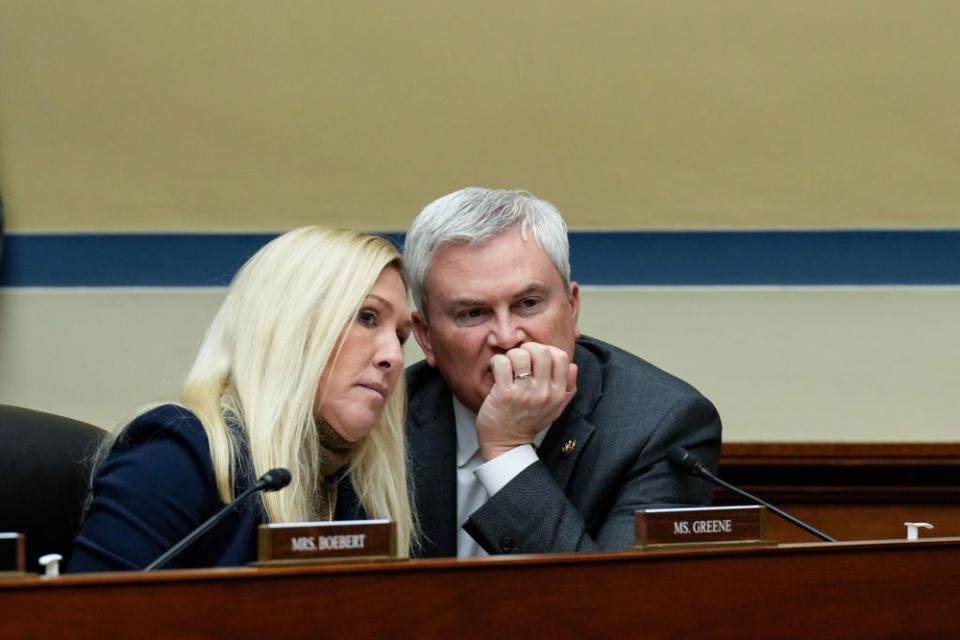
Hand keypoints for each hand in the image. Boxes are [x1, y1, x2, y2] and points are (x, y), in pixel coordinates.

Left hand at [475, 342, 577, 460]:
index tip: (536, 358)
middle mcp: (544, 392)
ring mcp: (524, 393)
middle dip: (528, 349)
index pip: (562, 357)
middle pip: (542, 351)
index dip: (547, 350)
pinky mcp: (504, 394)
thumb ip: (568, 388)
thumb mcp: (555, 408)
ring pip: (520, 355)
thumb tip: (574, 366)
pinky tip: (496, 370)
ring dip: (511, 355)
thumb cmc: (528, 423)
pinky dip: (497, 362)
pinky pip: (502, 363)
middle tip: (520, 359)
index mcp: (558, 393)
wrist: (506, 445)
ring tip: (508, 365)